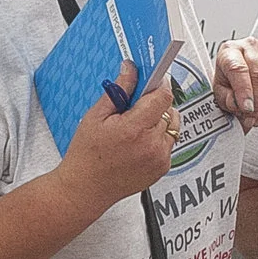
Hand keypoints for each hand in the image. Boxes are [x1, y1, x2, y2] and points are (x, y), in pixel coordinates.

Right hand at [55, 61, 176, 215]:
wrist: (86, 189)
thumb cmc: (86, 156)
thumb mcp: (96, 116)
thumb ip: (119, 90)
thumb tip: (130, 69)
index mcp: (134, 129)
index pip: (163, 96)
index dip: (158, 85)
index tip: (151, 81)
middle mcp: (151, 145)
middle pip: (168, 109)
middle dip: (153, 104)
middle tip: (133, 109)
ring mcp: (159, 158)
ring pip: (172, 125)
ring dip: (158, 120)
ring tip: (135, 128)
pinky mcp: (162, 167)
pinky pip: (168, 143)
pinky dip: (158, 138)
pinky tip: (138, 143)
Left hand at [213, 37, 257, 126]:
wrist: (241, 73)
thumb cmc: (229, 80)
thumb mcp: (221, 92)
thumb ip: (227, 99)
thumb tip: (239, 104)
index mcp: (229, 50)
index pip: (238, 69)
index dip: (244, 91)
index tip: (246, 109)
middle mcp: (250, 45)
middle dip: (257, 103)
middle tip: (251, 119)